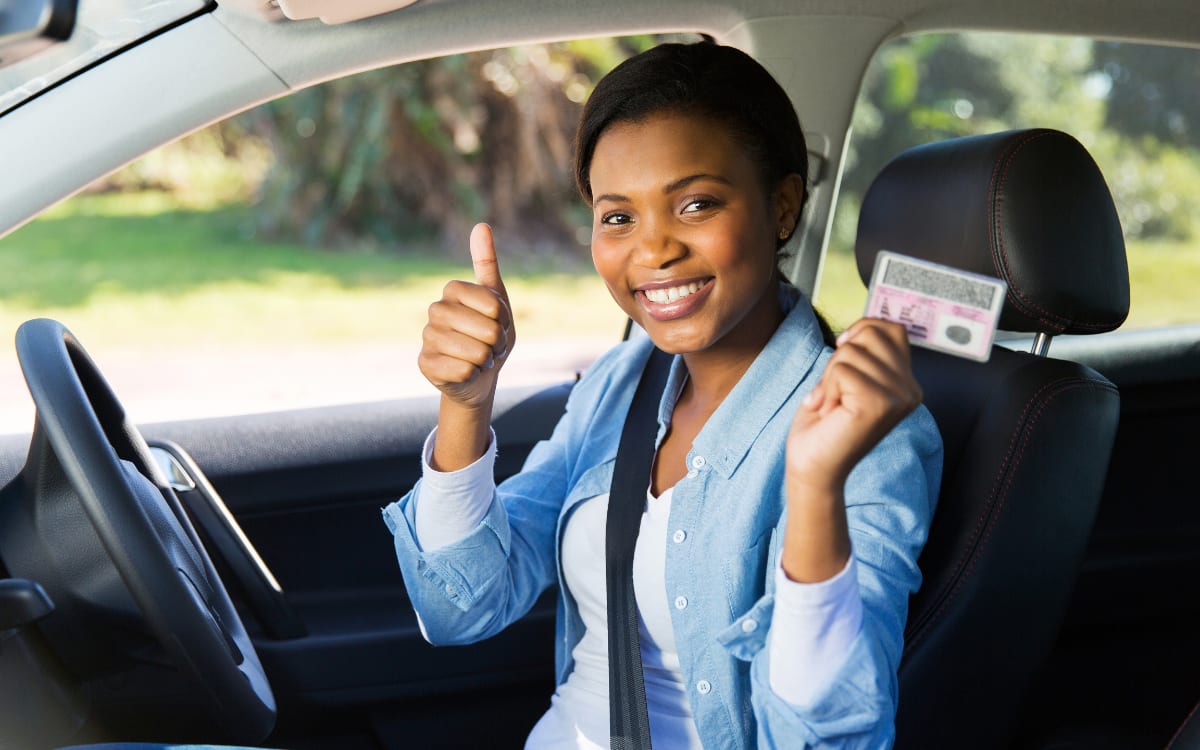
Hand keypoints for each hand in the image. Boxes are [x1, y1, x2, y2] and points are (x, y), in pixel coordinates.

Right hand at [418, 223, 515, 410]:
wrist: (478, 375)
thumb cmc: (489, 335)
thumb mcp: (497, 300)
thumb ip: (487, 263)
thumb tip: (480, 225)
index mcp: (452, 290)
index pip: (494, 304)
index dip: (504, 320)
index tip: (498, 323)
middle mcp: (435, 310)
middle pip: (487, 330)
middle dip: (497, 343)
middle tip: (490, 345)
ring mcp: (427, 337)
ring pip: (476, 352)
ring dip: (486, 360)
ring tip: (478, 357)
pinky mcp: (424, 363)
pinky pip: (463, 371)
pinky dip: (473, 374)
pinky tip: (465, 372)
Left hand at [786, 319, 922, 493]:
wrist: (813, 465)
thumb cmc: (824, 422)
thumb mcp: (848, 377)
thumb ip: (864, 353)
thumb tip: (866, 324)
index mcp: (908, 383)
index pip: (893, 329)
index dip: (861, 330)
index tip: (841, 354)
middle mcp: (911, 390)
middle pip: (872, 334)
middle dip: (840, 357)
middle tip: (834, 390)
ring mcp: (898, 398)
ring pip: (852, 352)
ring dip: (829, 377)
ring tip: (832, 404)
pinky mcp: (879, 405)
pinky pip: (842, 370)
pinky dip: (825, 388)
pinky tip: (829, 412)